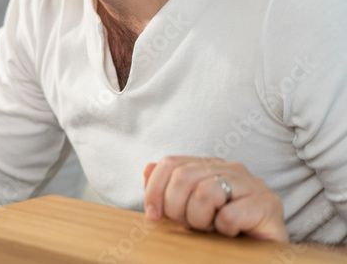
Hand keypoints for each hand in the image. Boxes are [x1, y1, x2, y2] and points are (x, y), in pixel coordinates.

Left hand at [143, 156, 287, 240]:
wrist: (263, 253)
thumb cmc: (224, 230)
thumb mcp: (189, 208)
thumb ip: (169, 188)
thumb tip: (148, 168)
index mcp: (210, 165)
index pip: (170, 163)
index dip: (155, 190)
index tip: (153, 216)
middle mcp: (231, 168)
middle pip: (184, 177)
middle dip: (176, 208)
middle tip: (188, 226)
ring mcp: (252, 184)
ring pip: (205, 192)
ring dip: (200, 219)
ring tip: (211, 229)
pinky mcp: (268, 204)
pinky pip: (229, 215)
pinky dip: (223, 230)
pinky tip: (231, 234)